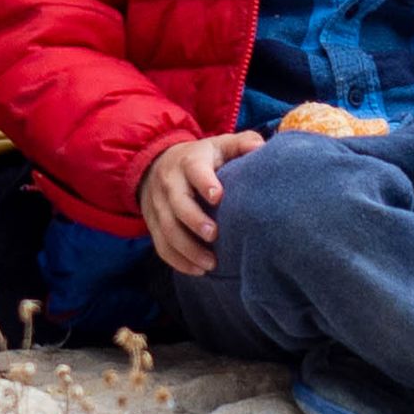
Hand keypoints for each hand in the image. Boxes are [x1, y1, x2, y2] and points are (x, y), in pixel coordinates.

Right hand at [138, 131, 264, 279]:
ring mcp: (158, 205)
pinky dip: (177, 261)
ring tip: (210, 264)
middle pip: (177, 203)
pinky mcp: (153, 224)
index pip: (194, 170)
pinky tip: (197, 270)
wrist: (154, 165)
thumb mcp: (218, 145)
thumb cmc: (199, 159)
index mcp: (189, 162)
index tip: (218, 197)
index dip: (205, 182)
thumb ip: (241, 143)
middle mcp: (169, 182)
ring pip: (167, 229)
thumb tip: (260, 148)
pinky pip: (161, 245)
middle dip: (194, 221)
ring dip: (187, 249)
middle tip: (214, 236)